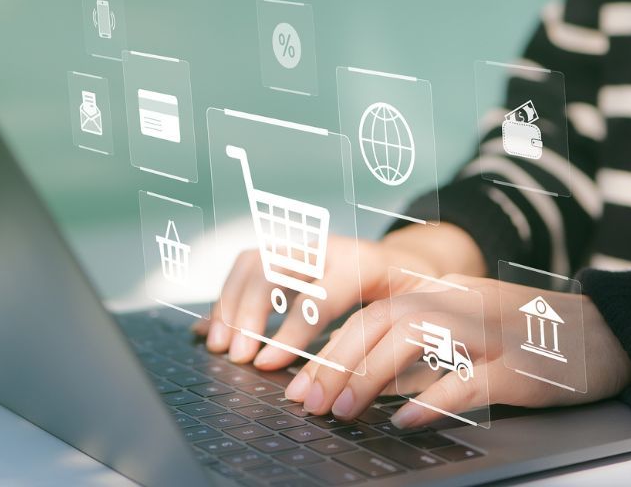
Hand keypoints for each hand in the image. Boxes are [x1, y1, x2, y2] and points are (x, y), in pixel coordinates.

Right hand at [194, 224, 484, 369]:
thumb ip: (388, 340)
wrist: (407, 261)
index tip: (267, 365)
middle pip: (275, 268)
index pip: (320, 294)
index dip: (291, 331)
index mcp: (364, 263)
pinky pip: (245, 266)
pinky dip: (226, 297)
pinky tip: (215, 330)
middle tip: (239, 357)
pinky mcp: (285, 254)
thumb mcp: (415, 312)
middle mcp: (327, 247)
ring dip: (230, 303)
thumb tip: (359, 384)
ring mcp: (302, 246)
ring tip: (220, 346)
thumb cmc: (411, 295)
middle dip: (251, 314)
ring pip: (254, 261)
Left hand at [283, 274, 630, 427]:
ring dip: (372, 375)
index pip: (376, 310)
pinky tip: (405, 420)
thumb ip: (425, 357)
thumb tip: (369, 387)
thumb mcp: (473, 336)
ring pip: (418, 338)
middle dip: (338, 362)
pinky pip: (470, 380)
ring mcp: (495, 332)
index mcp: (450, 294)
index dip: (332, 346)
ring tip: (343, 411)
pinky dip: (432, 400)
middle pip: (386, 320)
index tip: (301, 383)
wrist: (611, 332)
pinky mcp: (523, 365)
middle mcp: (466, 304)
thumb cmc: (536, 339)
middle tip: (309, 404)